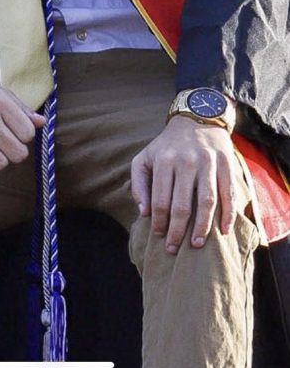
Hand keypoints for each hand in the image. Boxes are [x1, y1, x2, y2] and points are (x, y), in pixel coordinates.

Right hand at [0, 69, 44, 173]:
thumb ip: (21, 108)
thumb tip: (41, 123)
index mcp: (0, 101)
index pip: (28, 133)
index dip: (24, 136)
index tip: (15, 132)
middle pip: (17, 153)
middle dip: (15, 152)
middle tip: (7, 144)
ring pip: (0, 163)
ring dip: (0, 160)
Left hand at [131, 115, 236, 253]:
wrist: (196, 119)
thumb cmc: (167, 146)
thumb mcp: (145, 157)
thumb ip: (138, 183)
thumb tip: (143, 213)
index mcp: (164, 160)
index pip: (160, 199)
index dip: (159, 222)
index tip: (159, 236)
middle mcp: (187, 161)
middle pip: (182, 205)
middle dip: (177, 231)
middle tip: (174, 248)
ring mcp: (209, 162)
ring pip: (206, 202)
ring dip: (202, 227)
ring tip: (197, 245)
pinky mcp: (226, 164)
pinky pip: (229, 193)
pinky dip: (228, 214)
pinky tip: (224, 231)